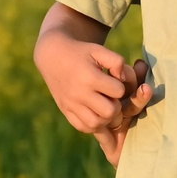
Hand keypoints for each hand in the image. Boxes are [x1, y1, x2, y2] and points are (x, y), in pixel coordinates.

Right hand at [38, 39, 153, 133]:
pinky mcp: (65, 111)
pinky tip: (96, 114)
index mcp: (89, 77)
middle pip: (109, 112)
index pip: (118, 91)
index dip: (121, 87)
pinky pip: (82, 127)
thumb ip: (117, 61)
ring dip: (106, 119)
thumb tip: (123, 79)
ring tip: (105, 107)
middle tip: (112, 98)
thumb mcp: (99, 50)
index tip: (114, 82)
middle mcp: (79, 93)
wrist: (53, 56)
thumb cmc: (81, 52)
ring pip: (96, 124)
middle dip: (116, 106)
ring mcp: (71, 104)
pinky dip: (93, 125)